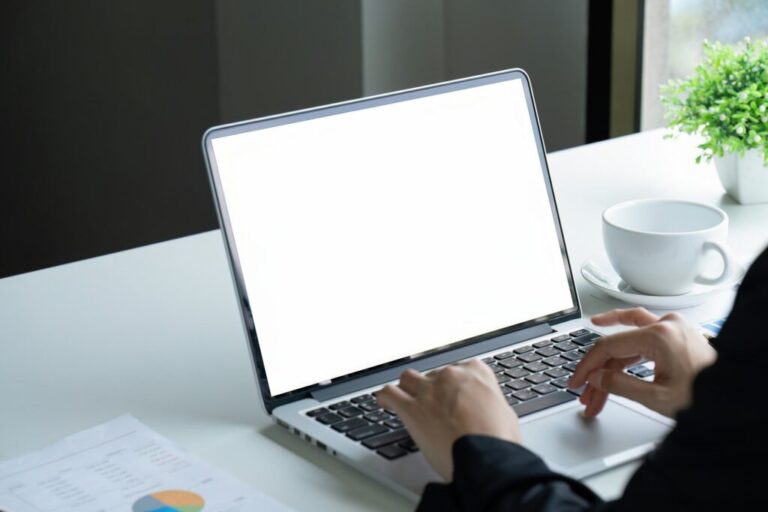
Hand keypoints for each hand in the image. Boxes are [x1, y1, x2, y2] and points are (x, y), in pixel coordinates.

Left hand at [376, 360, 519, 479]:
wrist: (486, 460)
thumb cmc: (499, 442)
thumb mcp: (504, 414)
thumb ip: (487, 403)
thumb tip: (484, 409)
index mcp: (476, 373)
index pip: (459, 369)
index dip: (453, 385)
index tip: (451, 394)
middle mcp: (451, 376)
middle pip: (432, 375)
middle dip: (432, 389)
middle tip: (434, 406)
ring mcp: (429, 391)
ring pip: (408, 379)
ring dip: (407, 389)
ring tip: (406, 399)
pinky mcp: (412, 409)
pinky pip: (389, 394)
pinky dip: (385, 398)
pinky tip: (384, 403)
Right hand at [570, 308, 716, 417]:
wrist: (735, 396)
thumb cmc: (707, 397)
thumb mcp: (657, 398)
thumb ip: (620, 386)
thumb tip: (596, 378)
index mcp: (659, 336)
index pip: (608, 346)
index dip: (587, 366)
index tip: (577, 381)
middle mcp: (665, 325)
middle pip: (616, 344)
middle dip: (598, 371)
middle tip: (583, 388)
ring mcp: (672, 329)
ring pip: (627, 343)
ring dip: (610, 367)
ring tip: (597, 390)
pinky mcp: (676, 336)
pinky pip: (642, 341)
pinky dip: (627, 359)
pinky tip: (614, 369)